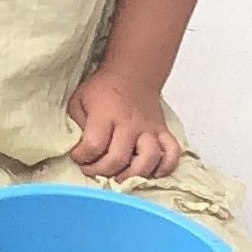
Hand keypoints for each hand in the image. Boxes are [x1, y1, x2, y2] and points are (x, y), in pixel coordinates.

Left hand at [66, 68, 182, 180]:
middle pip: (118, 158)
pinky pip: (173, 153)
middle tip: (93, 170)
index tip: (78, 156)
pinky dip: (166, 167)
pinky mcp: (163, 132)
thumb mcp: (79, 100)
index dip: (82, 157)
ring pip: (149, 159)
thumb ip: (77, 124)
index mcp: (105, 115)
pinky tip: (152, 172)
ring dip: (133, 175)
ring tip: (120, 177)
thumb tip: (80, 148)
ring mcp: (149, 129)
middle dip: (102, 171)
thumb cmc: (102, 90)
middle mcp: (129, 124)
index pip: (94, 145)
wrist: (132, 74)